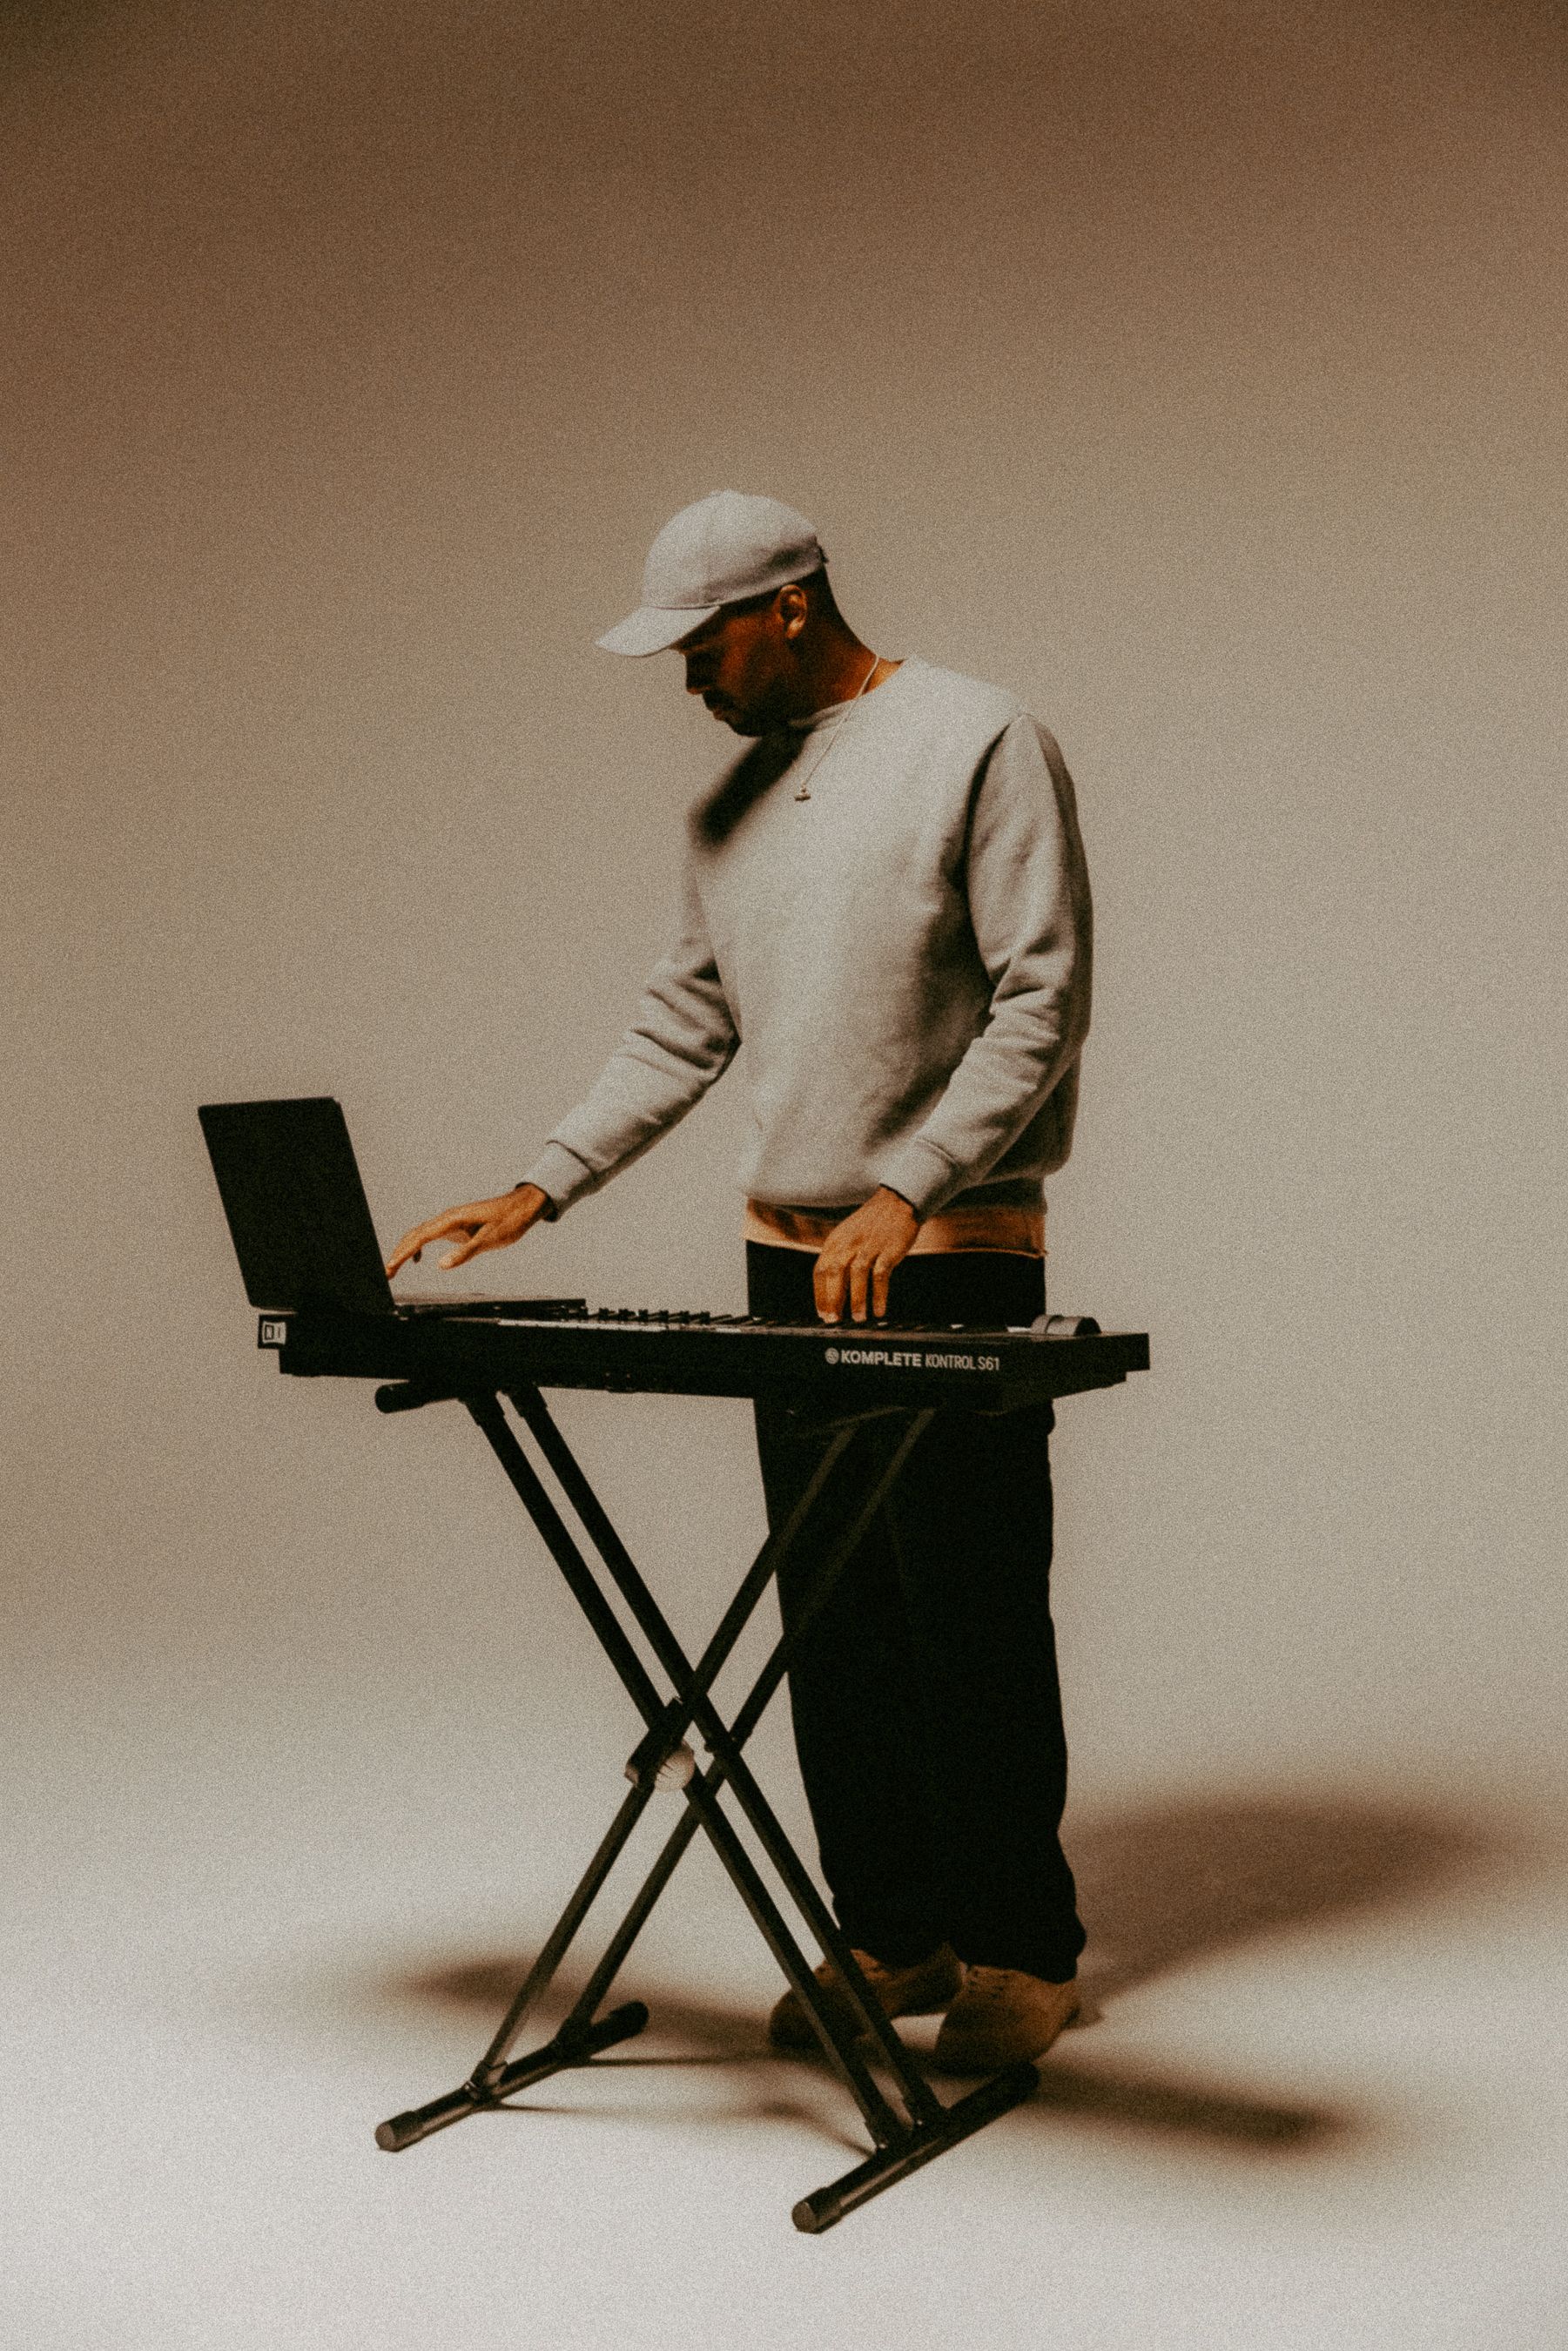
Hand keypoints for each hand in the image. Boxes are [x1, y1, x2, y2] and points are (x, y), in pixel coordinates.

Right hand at [385, 1184, 550, 1277]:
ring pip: (420, 1234)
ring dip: (406, 1251)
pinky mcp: (456, 1226)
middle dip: (399, 1253)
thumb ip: (465, 1253)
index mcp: (453, 1219)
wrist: (522, 1207)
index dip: (404, 1253)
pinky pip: (431, 1235)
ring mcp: (451, 1221)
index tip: (391, 1267)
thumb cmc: (509, 1221)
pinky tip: (419, 1260)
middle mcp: (447, 1218)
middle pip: (415, 1235)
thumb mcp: (490, 1239)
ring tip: (394, 1269)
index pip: (420, 1237)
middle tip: (387, 1274)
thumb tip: (441, 1265)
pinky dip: (419, 1247)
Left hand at [812, 1187, 919, 1323]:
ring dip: (856, 1299)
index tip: (822, 1312)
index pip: (820, 1270)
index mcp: (835, 1241)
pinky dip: (879, 1295)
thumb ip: (838, 1257)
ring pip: (856, 1276)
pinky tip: (879, 1310)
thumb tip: (832, 1289)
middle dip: (832, 1299)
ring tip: (858, 1318)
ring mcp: (869, 1246)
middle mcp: (849, 1243)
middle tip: (834, 1320)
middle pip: (834, 1273)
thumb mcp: (847, 1235)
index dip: (820, 1294)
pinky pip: (881, 1276)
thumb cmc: (872, 1222)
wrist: (897, 1201)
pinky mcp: (888, 1250)